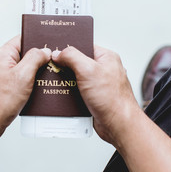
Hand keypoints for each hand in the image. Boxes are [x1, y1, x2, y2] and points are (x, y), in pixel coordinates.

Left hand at [0, 36, 50, 144]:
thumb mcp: (23, 75)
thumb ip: (35, 58)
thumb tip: (44, 51)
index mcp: (3, 55)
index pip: (22, 39)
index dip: (37, 41)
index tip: (50, 45)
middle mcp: (0, 63)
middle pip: (24, 55)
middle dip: (39, 60)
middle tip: (52, 64)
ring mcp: (0, 77)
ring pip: (23, 70)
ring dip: (35, 74)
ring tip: (47, 79)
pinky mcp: (2, 89)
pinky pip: (19, 82)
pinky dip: (28, 85)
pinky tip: (38, 91)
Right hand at [53, 46, 170, 171]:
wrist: (118, 125)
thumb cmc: (112, 99)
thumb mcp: (88, 70)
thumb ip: (72, 57)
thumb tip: (59, 53)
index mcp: (106, 58)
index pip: (83, 46)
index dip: (68, 48)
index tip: (55, 51)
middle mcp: (103, 70)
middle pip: (77, 62)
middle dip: (64, 66)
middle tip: (52, 67)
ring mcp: (97, 84)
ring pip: (75, 78)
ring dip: (65, 81)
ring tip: (54, 81)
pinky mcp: (93, 97)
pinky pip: (76, 91)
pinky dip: (68, 93)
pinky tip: (60, 94)